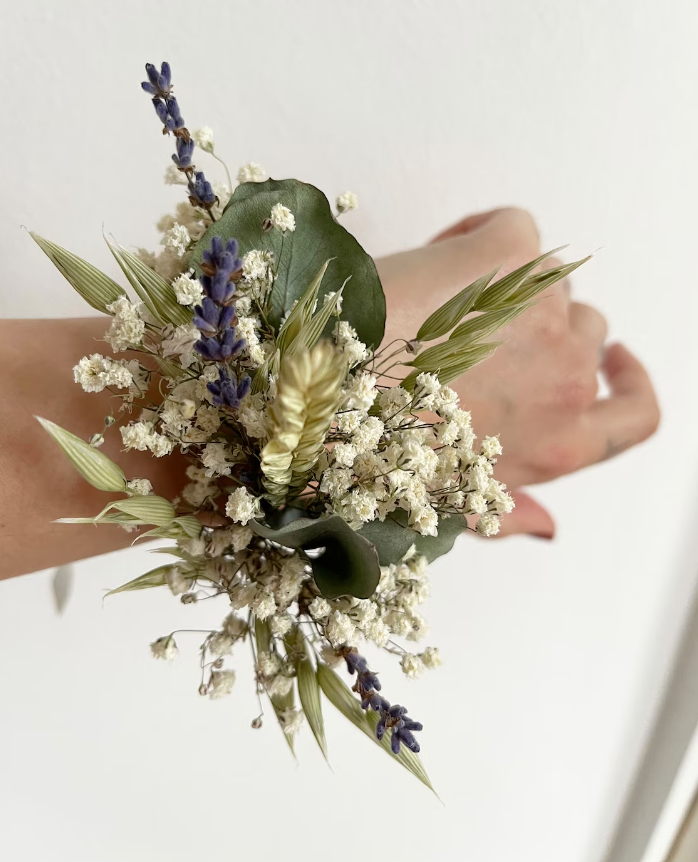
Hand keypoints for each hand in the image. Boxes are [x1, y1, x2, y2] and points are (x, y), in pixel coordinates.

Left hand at [376, 208, 659, 537]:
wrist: (307, 385)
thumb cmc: (357, 451)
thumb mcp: (440, 500)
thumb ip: (502, 511)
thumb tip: (546, 525)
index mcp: (553, 443)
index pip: (637, 416)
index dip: (633, 383)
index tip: (618, 361)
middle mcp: (562, 380)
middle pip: (588, 335)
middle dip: (542, 331)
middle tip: (475, 334)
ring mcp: (542, 313)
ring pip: (550, 283)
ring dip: (507, 288)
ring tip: (438, 305)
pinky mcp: (508, 253)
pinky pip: (516, 227)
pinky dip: (480, 233)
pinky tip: (436, 259)